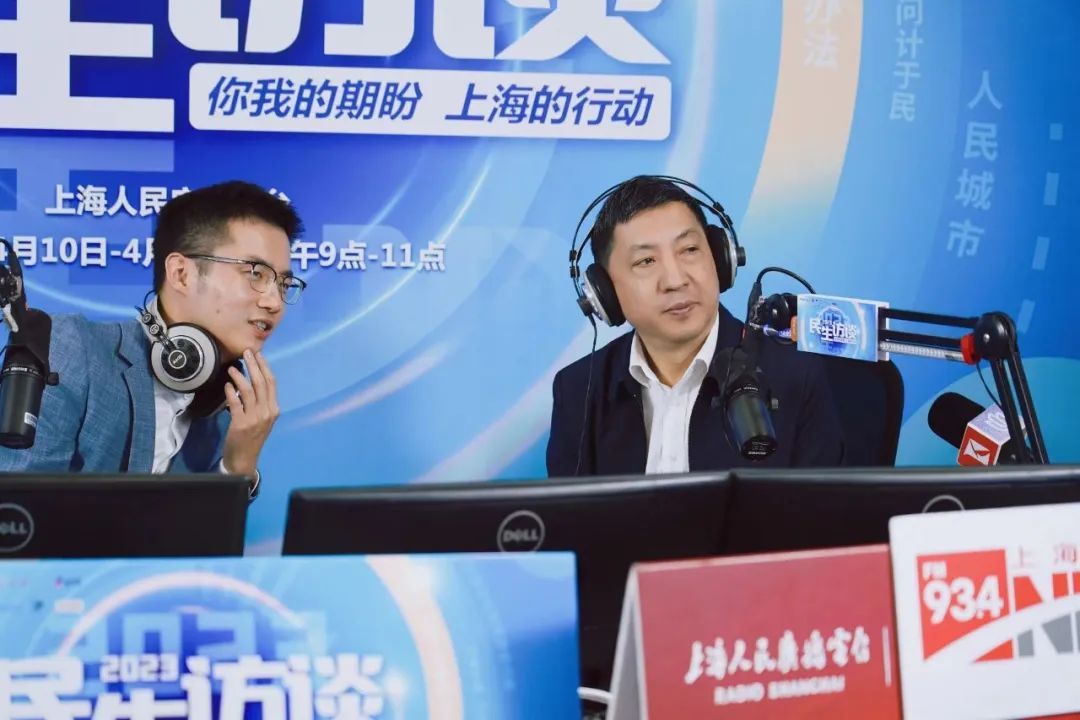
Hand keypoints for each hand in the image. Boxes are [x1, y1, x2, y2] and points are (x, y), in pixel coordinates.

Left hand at [222, 350, 278, 476]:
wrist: (245, 459)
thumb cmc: (253, 437)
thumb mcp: (263, 420)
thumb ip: (260, 402)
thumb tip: (251, 381)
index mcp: (274, 409)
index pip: (271, 383)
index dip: (264, 367)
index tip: (258, 355)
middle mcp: (267, 412)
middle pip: (261, 383)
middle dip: (254, 365)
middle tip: (247, 352)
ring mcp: (254, 418)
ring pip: (248, 390)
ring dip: (240, 377)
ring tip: (232, 368)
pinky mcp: (240, 423)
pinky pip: (235, 402)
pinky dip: (230, 392)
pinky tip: (226, 386)